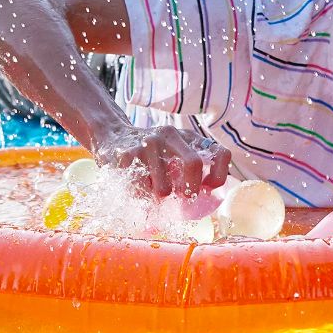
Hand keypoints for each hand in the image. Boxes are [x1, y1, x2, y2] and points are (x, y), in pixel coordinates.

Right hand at [95, 124, 230, 198]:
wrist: (113, 135)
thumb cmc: (152, 152)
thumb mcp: (175, 150)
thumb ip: (192, 165)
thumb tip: (208, 195)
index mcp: (188, 136)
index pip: (219, 152)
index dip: (219, 174)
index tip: (209, 188)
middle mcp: (171, 135)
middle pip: (194, 163)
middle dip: (191, 189)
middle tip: (183, 197)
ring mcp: (148, 143)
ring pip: (164, 189)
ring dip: (159, 196)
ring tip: (151, 186)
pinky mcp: (127, 155)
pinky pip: (140, 192)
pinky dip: (140, 196)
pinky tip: (135, 183)